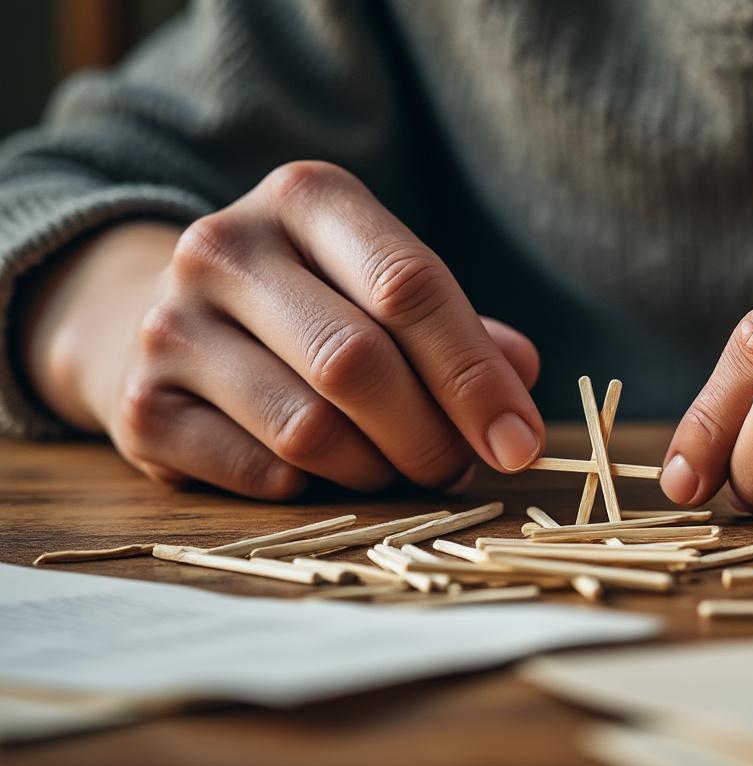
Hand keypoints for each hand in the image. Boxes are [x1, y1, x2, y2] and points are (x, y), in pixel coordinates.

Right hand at [22, 161, 543, 497]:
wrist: (160, 318)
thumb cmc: (313, 303)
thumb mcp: (385, 285)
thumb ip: (460, 329)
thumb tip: (522, 374)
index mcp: (307, 198)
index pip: (410, 287)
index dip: (476, 377)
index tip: (520, 442)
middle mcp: (226, 246)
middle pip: (357, 362)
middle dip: (431, 436)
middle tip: (461, 469)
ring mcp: (169, 324)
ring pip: (310, 431)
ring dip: (377, 470)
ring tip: (397, 468)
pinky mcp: (140, 406)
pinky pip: (259, 474)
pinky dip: (312, 489)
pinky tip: (322, 473)